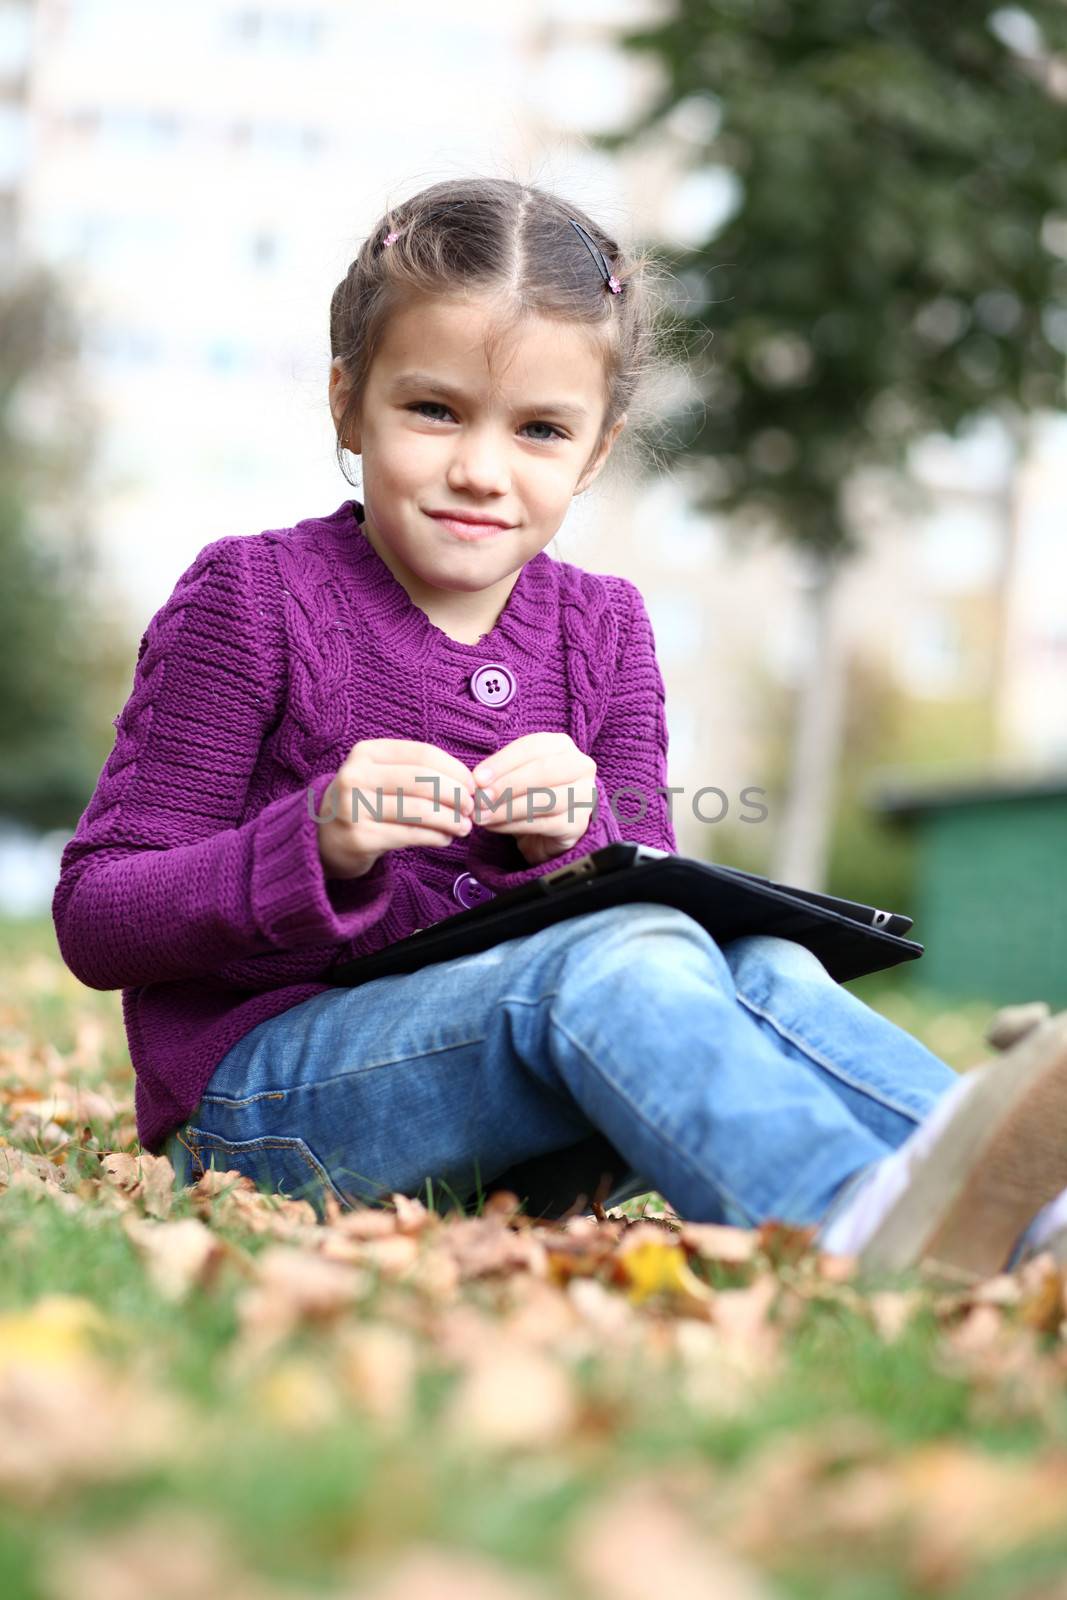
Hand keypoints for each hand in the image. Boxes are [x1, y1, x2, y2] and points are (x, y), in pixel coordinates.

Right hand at [317, 739, 476, 878]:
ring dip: (450, 819)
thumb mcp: (381, 775)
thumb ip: (416, 772)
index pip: (422, 754)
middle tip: (470, 807)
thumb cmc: (365, 803)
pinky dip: (436, 836)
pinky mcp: (360, 838)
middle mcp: (356, 776)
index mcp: (365, 753)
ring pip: (419, 810)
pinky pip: (410, 835)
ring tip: (463, 826)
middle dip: (456, 795)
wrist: (323, 838)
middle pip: (423, 780)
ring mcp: (354, 808)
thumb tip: (468, 781)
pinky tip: (445, 838)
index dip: (454, 770)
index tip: (472, 785)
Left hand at [472, 733, 596, 867]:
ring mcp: (584, 796)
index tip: (477, 778)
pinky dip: (514, 826)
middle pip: (542, 771)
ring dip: (507, 809)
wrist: (551, 827)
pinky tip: (495, 827)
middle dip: (506, 785)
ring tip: (482, 816)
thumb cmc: (530, 793)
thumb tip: (478, 783)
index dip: (502, 763)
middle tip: (480, 799)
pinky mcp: (578, 824)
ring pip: (543, 800)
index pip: (531, 748)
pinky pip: (543, 824)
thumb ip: (499, 774)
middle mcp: (580, 766)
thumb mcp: (515, 774)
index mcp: (562, 746)